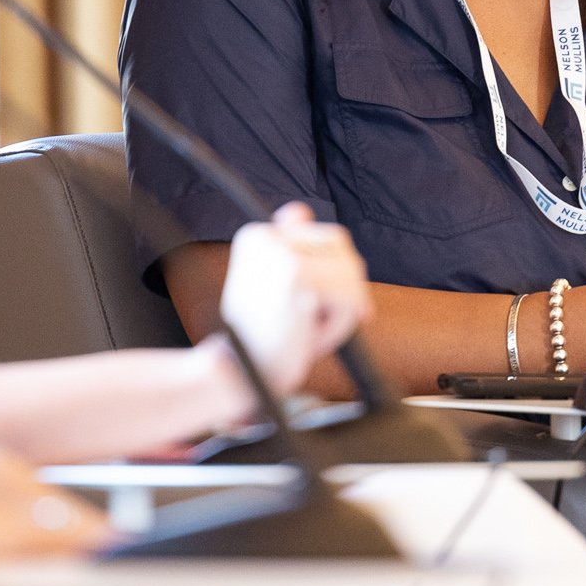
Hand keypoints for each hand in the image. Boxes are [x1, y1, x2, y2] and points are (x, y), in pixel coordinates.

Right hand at [218, 201, 371, 394]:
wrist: (234, 375)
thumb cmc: (259, 336)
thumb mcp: (272, 285)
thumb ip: (290, 249)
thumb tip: (300, 210)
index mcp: (256, 235)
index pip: (328, 237)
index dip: (336, 273)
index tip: (322, 303)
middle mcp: (267, 237)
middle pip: (344, 250)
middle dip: (342, 291)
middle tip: (314, 324)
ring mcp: (283, 256)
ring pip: (350, 275)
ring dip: (340, 313)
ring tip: (308, 333)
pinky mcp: (298, 280)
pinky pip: (349, 301)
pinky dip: (338, 328)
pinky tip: (309, 341)